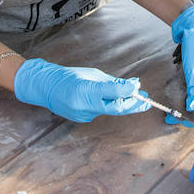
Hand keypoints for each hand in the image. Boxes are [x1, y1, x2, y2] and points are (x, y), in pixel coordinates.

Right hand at [14, 59, 151, 122]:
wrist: (47, 88)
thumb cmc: (70, 76)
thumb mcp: (92, 74)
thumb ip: (112, 82)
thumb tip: (132, 86)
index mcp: (85, 90)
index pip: (111, 93)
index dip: (127, 91)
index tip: (138, 87)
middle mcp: (83, 105)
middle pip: (114, 108)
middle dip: (133, 105)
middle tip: (146, 102)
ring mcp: (82, 115)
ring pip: (108, 110)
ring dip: (122, 104)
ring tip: (135, 97)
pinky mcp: (82, 119)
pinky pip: (100, 112)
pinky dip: (109, 106)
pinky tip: (112, 100)